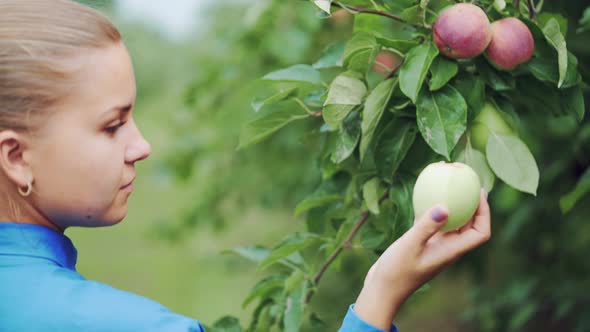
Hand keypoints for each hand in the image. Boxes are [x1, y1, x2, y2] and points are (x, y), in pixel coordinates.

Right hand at [353, 189, 490, 329]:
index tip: (479, 193)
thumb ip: (426, 226)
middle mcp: (447, 248)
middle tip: (468, 183)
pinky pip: (432, 223)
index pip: (480, 233)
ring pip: (451, 223)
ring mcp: (434, 246)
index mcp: (451, 251)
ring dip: (454, 205)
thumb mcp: (410, 246)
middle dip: (473, 204)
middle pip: (470, 225)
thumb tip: (445, 206)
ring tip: (450, 185)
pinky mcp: (421, 243)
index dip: (485, 213)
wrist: (382, 289)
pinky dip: (432, 209)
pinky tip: (425, 194)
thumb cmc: (397, 272)